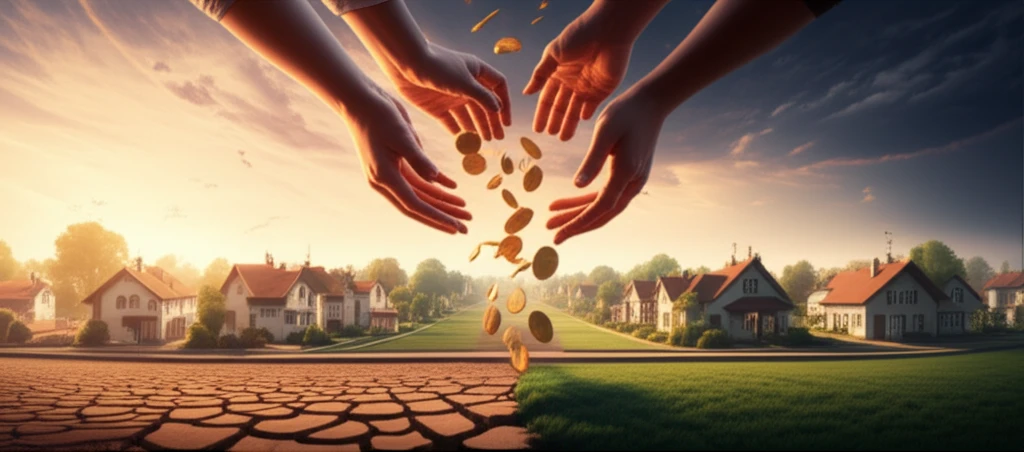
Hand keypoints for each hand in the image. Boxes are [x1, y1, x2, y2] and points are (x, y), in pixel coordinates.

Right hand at [342, 83, 471, 234]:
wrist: (361, 100)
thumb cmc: (379, 116)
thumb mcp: (402, 135)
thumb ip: (419, 159)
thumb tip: (436, 180)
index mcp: (385, 177)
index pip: (415, 205)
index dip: (437, 217)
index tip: (456, 226)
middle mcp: (386, 181)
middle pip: (419, 205)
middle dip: (443, 216)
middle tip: (466, 226)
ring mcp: (390, 173)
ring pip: (421, 194)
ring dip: (443, 201)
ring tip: (465, 209)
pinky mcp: (396, 163)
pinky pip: (419, 179)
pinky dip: (437, 184)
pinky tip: (454, 187)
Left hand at [384, 43, 510, 140]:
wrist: (406, 64)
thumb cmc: (438, 67)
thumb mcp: (464, 82)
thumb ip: (482, 97)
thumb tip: (498, 109)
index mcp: (476, 72)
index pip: (497, 87)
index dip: (504, 104)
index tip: (505, 122)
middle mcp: (465, 84)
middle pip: (483, 105)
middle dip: (491, 121)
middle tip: (496, 139)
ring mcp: (451, 96)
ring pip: (468, 115)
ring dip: (476, 128)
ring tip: (483, 142)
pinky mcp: (436, 106)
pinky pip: (450, 122)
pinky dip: (457, 132)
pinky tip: (464, 143)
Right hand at [524, 9, 632, 140]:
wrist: (607, 31)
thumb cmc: (578, 36)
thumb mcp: (553, 53)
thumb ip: (540, 74)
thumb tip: (526, 92)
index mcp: (558, 73)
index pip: (547, 98)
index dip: (542, 113)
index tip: (537, 129)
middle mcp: (571, 82)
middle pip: (561, 107)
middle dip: (555, 121)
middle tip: (550, 135)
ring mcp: (587, 86)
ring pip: (576, 110)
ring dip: (569, 123)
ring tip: (563, 138)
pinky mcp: (603, 88)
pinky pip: (593, 106)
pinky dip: (588, 113)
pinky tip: (582, 120)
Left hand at [546, 89, 665, 243]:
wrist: (651, 103)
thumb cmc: (626, 113)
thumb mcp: (605, 131)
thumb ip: (592, 160)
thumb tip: (577, 186)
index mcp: (626, 173)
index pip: (599, 207)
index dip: (577, 223)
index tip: (557, 233)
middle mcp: (632, 183)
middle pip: (601, 213)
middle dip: (575, 223)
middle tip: (549, 230)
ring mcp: (632, 181)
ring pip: (602, 205)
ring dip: (577, 212)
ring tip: (552, 216)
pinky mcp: (628, 175)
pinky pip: (605, 194)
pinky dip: (586, 199)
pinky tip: (568, 200)